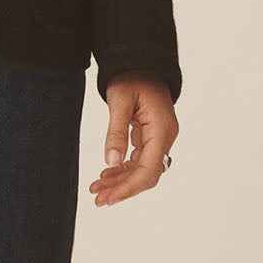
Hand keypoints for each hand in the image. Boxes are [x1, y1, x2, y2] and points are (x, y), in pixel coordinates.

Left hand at [88, 76, 175, 206]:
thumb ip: (116, 131)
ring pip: (142, 169)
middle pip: (147, 174)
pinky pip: (139, 160)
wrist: (141, 62)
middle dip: (123, 189)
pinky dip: (123, 169)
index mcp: (162, 129)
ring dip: (121, 181)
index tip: (108, 198)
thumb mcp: (120, 100)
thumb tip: (111, 162)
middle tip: (98, 199)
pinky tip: (106, 175)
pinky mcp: (151, 137)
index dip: (128, 187)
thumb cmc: (132, 76)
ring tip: (97, 189)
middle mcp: (165, 137)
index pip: (149, 168)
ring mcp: (159, 138)